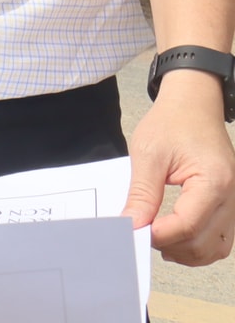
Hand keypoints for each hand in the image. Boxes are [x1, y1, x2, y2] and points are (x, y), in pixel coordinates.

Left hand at [124, 70, 234, 264]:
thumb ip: (142, 193)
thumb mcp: (148, 154)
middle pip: (203, 243)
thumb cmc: (172, 122)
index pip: (187, 225)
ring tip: (156, 237)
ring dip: (186, 251)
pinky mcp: (228, 204)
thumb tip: (131, 225)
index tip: (133, 231)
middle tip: (141, 233)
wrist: (194, 105)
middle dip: (170, 245)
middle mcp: (231, 196)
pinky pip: (219, 237)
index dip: (158, 234)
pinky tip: (174, 236)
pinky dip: (198, 244)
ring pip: (216, 247)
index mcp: (214, 181)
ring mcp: (234, 203)